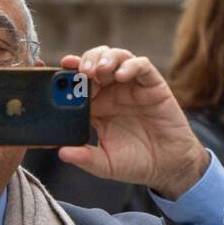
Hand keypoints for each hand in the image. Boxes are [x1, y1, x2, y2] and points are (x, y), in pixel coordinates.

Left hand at [55, 47, 209, 199]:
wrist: (167, 166)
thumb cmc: (135, 163)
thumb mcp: (105, 164)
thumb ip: (85, 158)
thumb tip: (62, 153)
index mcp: (96, 106)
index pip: (78, 83)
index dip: (68, 74)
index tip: (56, 74)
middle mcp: (112, 92)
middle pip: (95, 62)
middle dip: (85, 61)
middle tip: (80, 71)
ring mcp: (132, 86)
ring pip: (117, 58)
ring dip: (106, 58)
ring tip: (98, 69)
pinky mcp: (153, 85)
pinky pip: (142, 66)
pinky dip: (131, 65)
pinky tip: (121, 75)